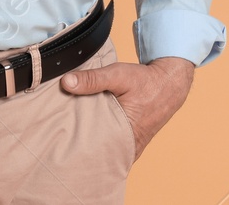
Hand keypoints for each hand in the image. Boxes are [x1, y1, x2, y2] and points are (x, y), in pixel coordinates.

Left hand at [61, 55, 195, 160]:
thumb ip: (92, 79)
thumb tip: (66, 82)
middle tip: (60, 141)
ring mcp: (131, 148)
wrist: (169, 84)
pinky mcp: (131, 144)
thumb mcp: (118, 75)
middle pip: (97, 153)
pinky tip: (88, 135)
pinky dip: (102, 142)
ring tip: (70, 138)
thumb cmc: (145, 82)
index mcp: (125, 136)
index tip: (59, 141)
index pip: (94, 151)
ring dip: (92, 144)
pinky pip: (113, 147)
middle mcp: (128, 148)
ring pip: (105, 151)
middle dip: (81, 148)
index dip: (76, 147)